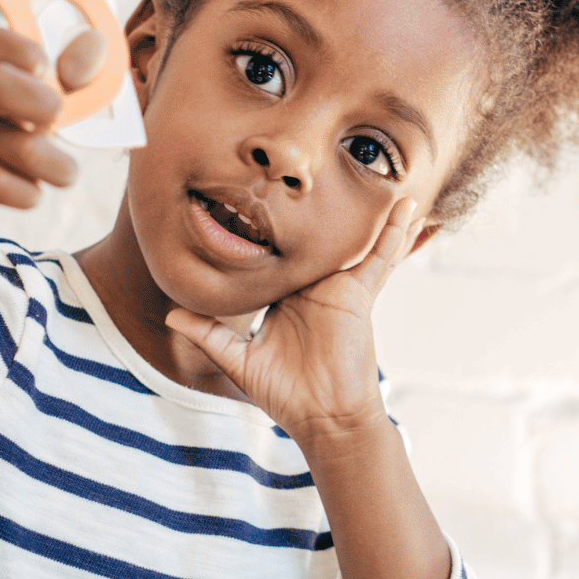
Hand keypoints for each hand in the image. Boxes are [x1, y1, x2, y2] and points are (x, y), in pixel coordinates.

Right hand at [0, 26, 106, 236]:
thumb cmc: (5, 141)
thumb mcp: (34, 109)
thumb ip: (69, 84)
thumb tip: (92, 52)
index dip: (25, 50)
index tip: (49, 72)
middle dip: (43, 105)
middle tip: (51, 126)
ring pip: (23, 149)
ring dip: (57, 167)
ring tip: (62, 172)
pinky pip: (5, 187)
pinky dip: (28, 195)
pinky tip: (27, 191)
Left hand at [165, 197, 420, 447]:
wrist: (322, 417)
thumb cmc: (285, 392)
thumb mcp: (239, 360)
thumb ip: (209, 334)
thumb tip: (171, 315)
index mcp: (286, 295)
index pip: (277, 253)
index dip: (269, 225)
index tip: (256, 192)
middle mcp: (313, 285)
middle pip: (316, 237)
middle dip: (320, 204)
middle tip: (317, 161)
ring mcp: (339, 286)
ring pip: (352, 239)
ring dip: (368, 208)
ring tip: (383, 172)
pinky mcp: (359, 293)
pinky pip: (380, 258)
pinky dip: (394, 232)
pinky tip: (406, 204)